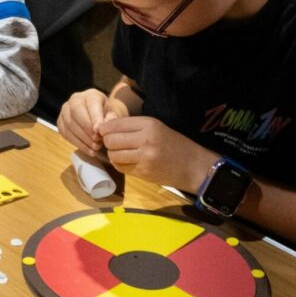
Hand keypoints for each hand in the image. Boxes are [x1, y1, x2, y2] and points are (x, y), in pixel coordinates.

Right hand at [57, 89, 127, 156]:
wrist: (99, 119)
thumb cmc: (107, 116)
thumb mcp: (113, 115)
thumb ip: (110, 119)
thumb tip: (100, 128)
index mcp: (91, 95)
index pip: (91, 103)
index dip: (94, 117)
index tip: (99, 131)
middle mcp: (74, 99)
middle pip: (76, 112)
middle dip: (87, 128)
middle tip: (98, 141)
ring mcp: (65, 111)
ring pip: (70, 124)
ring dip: (83, 138)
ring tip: (96, 147)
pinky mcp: (60, 123)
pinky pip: (66, 134)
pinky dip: (78, 144)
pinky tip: (89, 150)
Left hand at [98, 116, 216, 191]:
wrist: (192, 165)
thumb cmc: (173, 144)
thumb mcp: (155, 128)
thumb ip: (132, 126)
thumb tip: (105, 126)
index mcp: (149, 124)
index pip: (116, 124)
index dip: (105, 129)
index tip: (103, 131)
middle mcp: (146, 139)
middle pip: (111, 140)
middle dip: (108, 142)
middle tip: (113, 143)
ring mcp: (144, 157)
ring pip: (113, 155)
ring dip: (113, 154)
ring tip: (122, 153)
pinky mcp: (143, 172)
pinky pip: (120, 167)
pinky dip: (119, 164)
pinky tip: (127, 161)